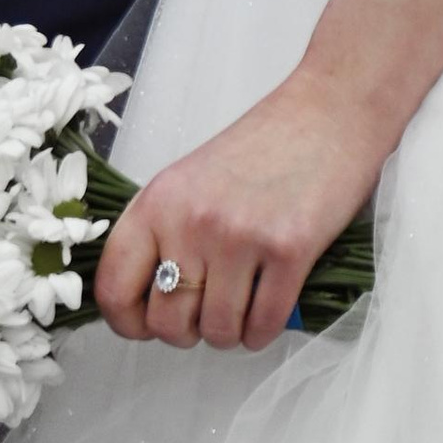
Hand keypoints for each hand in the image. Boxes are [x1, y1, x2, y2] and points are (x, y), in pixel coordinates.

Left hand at [93, 68, 384, 354]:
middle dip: (189, 330)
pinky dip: (264, 330)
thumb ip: (165, 231)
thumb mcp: (192, 178)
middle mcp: (193, 220)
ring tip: (245, 300)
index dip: (127, 322)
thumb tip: (150, 301)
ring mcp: (241, 237)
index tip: (147, 322)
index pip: (113, 289)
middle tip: (210, 306)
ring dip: (232, 330)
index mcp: (160, 199)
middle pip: (167, 325)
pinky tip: (271, 305)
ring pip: (218, 333)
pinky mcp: (289, 251)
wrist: (329, 109)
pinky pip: (262, 328)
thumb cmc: (265, 144)